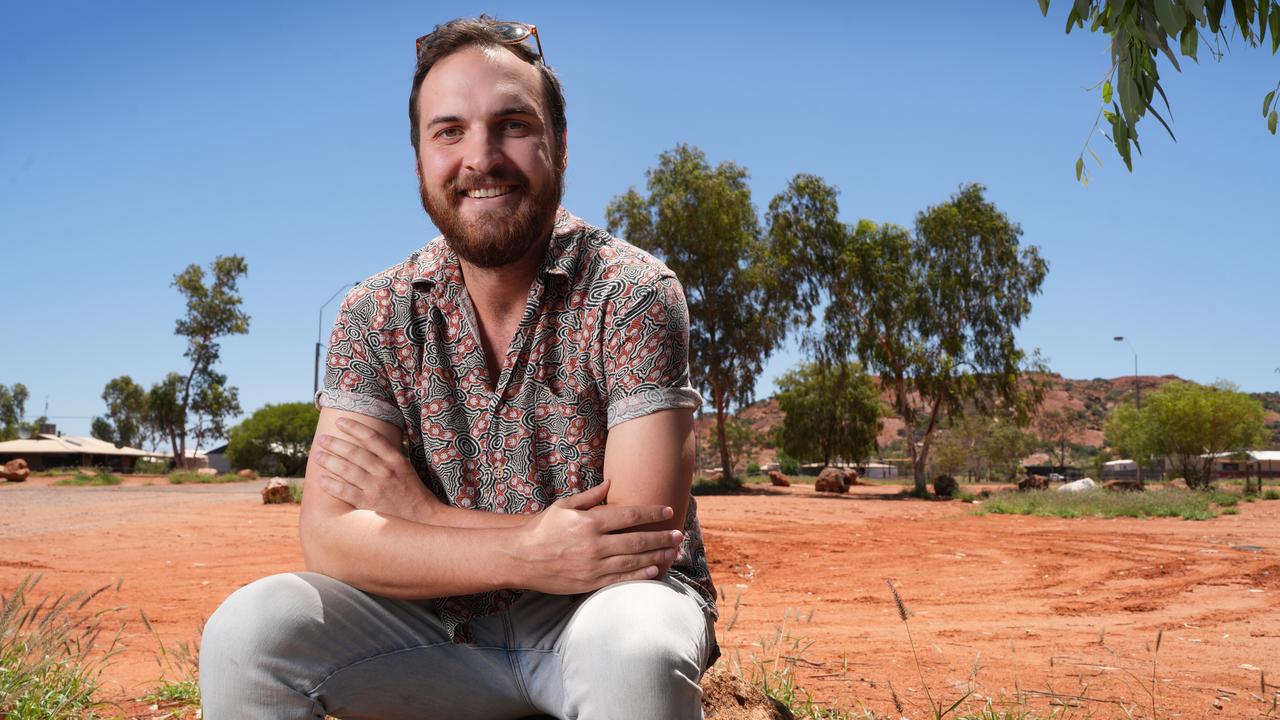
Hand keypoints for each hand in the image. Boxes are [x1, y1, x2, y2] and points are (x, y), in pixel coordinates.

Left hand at [310, 417, 441, 522]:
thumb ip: (389, 456)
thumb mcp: (406, 468)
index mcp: (396, 460)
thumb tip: (369, 441)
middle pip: (354, 452)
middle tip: (321, 439)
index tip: (340, 421)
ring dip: (329, 461)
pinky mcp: (369, 504)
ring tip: (317, 455)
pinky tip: (320, 479)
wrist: (423, 519)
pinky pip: (345, 492)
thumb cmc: (413, 492)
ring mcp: (376, 488)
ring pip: (346, 470)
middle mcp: (385, 471)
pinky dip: (331, 485)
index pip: (371, 438)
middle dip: (335, 443)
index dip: (354, 427)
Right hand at [514, 479, 683, 594]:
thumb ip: (589, 496)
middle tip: (679, 534)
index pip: (629, 515)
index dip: (652, 513)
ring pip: (633, 560)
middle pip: (637, 540)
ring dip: (657, 556)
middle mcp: (594, 544)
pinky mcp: (589, 583)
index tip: (668, 511)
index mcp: (589, 522)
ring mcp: (593, 566)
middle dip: (661, 537)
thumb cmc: (542, 528)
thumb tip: (611, 484)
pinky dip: (639, 575)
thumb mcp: (563, 506)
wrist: (520, 558)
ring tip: (674, 552)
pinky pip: (620, 579)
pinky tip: (654, 570)